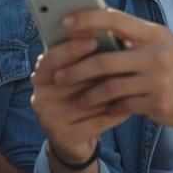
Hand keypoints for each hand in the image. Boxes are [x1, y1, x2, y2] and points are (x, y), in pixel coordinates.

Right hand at [31, 36, 129, 162]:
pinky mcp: (63, 137)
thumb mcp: (74, 76)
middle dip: (98, 69)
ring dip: (111, 90)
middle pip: (71, 80)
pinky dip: (115, 112)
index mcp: (39, 78)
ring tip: (133, 79)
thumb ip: (82, 58)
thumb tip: (104, 34)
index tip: (95, 39)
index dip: (72, 48)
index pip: (52, 58)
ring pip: (87, 100)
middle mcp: (39, 98)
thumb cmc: (78, 97)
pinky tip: (131, 105)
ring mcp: (48, 120)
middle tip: (123, 58)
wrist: (72, 139)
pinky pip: (96, 121)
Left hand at [54, 8, 172, 128]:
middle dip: (76, 69)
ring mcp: (156, 80)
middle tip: (58, 76)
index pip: (113, 19)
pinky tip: (102, 110)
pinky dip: (109, 108)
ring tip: (77, 98)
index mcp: (153, 34)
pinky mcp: (157, 104)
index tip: (64, 23)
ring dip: (88, 94)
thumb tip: (95, 30)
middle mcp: (154, 54)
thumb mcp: (162, 43)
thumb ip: (133, 37)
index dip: (86, 19)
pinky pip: (123, 106)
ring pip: (109, 87)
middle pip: (104, 59)